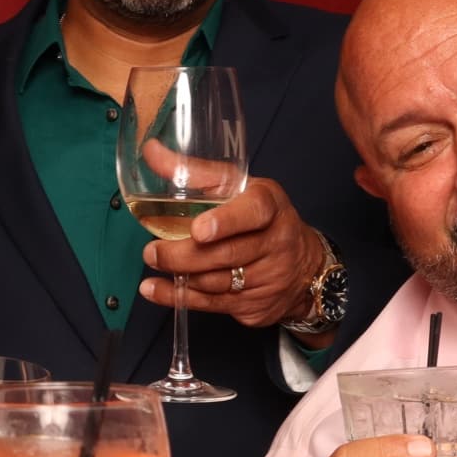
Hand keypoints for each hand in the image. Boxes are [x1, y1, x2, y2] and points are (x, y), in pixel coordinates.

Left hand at [138, 177, 324, 329]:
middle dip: (183, 254)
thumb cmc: (260, 219)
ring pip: (217, 281)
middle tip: (152, 251)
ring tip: (153, 261)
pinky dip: (178, 297)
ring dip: (180, 274)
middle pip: (226, 253)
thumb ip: (195, 172)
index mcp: (270, 205)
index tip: (198, 229)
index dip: (225, 221)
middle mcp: (275, 241)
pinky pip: (212, 304)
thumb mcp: (238, 188)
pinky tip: (153, 289)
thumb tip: (151, 151)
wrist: (304, 267)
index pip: (254, 211)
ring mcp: (268, 277)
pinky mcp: (256, 305)